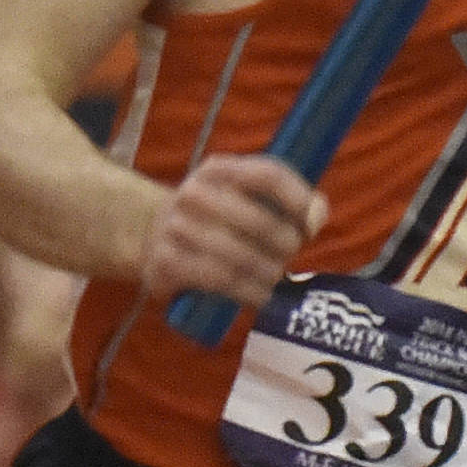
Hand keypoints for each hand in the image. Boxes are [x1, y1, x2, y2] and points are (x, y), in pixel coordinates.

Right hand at [139, 156, 325, 312]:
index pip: (268, 175)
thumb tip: (316, 218)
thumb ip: (287, 201)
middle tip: (288, 258)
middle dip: (286, 246)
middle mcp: (194, 192)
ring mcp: (176, 227)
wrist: (151, 236)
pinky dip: (249, 293)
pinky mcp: (166, 262)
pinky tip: (260, 296)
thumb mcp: (243, 197)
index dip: (299, 201)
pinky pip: (220, 281)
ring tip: (275, 279)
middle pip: (261, 221)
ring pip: (242, 257)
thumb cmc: (215, 219)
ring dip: (269, 274)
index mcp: (218, 169)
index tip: (312, 225)